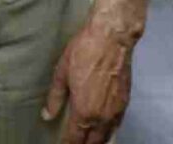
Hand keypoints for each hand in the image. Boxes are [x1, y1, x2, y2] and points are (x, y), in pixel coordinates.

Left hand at [42, 20, 132, 142]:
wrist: (112, 39)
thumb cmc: (83, 52)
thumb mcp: (62, 72)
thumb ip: (55, 97)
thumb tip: (47, 115)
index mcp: (84, 111)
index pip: (75, 138)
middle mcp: (101, 117)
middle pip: (93, 143)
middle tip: (74, 142)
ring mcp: (116, 112)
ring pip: (107, 138)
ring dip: (97, 142)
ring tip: (88, 141)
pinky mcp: (125, 104)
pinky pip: (116, 127)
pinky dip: (109, 134)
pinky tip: (105, 132)